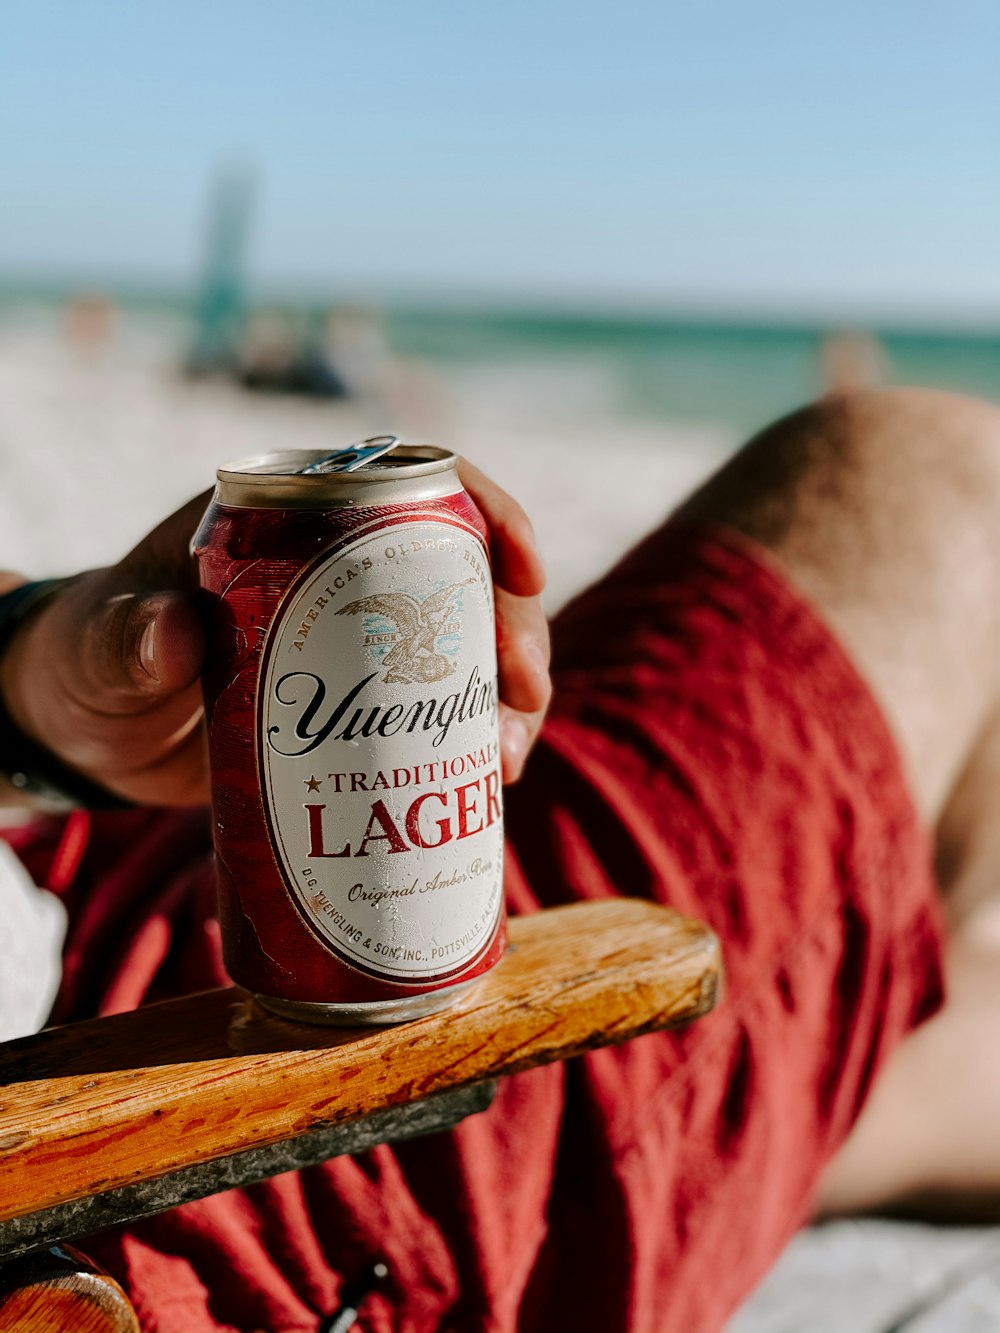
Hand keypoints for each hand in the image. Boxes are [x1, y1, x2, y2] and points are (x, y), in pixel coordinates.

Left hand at [0, 465, 549, 806]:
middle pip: (463, 574)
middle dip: (514, 627)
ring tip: (509, 757)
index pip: (411, 485)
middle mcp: (343, 571)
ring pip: (467, 646)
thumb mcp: (102, 647)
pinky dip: (478, 739)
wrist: (89, 734)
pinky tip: (495, 777)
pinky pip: (441, 712)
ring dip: (510, 694)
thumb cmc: (90, 663)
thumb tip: (173, 634)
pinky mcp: (364, 708)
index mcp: (292, 519)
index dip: (487, 512)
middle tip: (520, 693)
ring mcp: (360, 642)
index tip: (526, 566)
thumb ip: (126, 638)